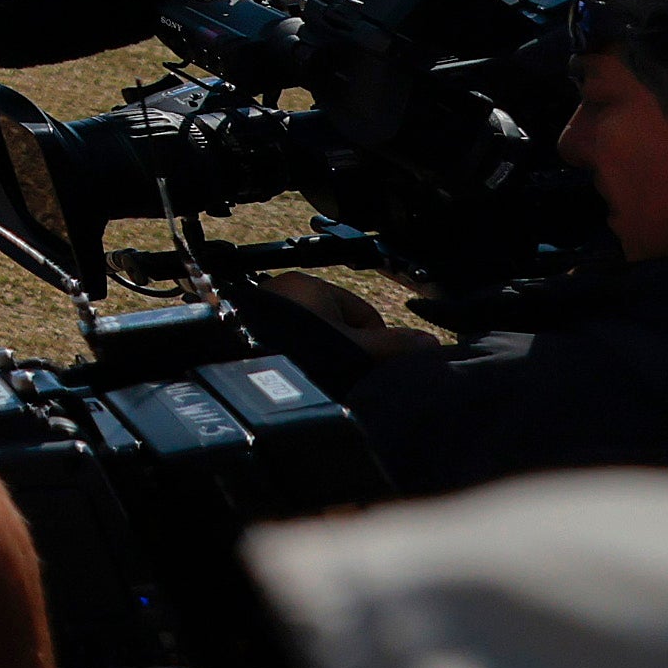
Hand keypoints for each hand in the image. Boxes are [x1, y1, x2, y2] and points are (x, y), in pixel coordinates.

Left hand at [241, 269, 448, 367]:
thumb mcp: (356, 349)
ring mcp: (262, 312)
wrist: (237, 368)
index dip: (377, 343)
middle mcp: (284, 292)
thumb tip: (430, 342)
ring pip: (311, 338)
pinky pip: (286, 345)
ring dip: (323, 359)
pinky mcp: (247, 332)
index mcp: (311, 285)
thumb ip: (395, 345)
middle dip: (348, 352)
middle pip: (337, 327)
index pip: (364, 313)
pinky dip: (297, 360)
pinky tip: (301, 380)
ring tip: (326, 382)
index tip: (376, 368)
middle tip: (350, 378)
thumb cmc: (299, 352)